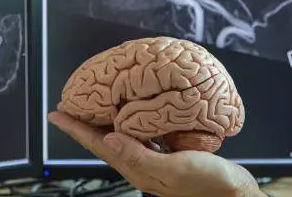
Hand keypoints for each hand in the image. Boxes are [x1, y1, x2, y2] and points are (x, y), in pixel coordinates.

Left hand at [48, 111, 263, 196]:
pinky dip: (130, 120)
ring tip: (92, 104)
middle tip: (68, 104)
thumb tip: (107, 140)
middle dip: (84, 123)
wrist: (235, 195)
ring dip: (103, 120)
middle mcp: (139, 163)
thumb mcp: (173, 170)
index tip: (56, 114)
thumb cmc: (208, 185)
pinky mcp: (167, 153)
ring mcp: (152, 159)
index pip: (97, 145)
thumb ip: (139, 156)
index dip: (75, 129)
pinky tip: (132, 110)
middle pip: (102, 139)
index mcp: (136, 167)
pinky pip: (140, 133)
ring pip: (119, 135)